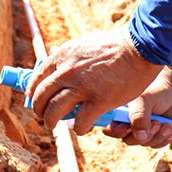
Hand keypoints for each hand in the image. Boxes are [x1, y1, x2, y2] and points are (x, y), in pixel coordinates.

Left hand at [26, 27, 162, 136]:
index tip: (33, 100)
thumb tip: (57, 58)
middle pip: (41, 97)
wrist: (139, 48)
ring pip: (54, 111)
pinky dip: (78, 128)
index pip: (37, 78)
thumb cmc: (115, 45)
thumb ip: (69, 54)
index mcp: (63, 56)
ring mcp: (82, 87)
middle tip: (41, 117)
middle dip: (38, 110)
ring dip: (51, 121)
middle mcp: (67, 72)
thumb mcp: (84, 42)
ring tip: (53, 125)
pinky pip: (80, 121)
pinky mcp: (99, 101)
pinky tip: (80, 128)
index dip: (32, 92)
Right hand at [103, 65, 171, 147]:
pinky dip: (164, 140)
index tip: (130, 127)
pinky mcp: (152, 134)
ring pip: (144, 142)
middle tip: (157, 123)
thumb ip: (139, 117)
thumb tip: (141, 137)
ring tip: (168, 125)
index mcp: (118, 112)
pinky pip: (155, 145)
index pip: (109, 129)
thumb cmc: (155, 90)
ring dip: (158, 136)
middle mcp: (126, 123)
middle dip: (145, 134)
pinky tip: (171, 131)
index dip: (118, 132)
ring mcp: (139, 130)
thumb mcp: (145, 100)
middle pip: (129, 140)